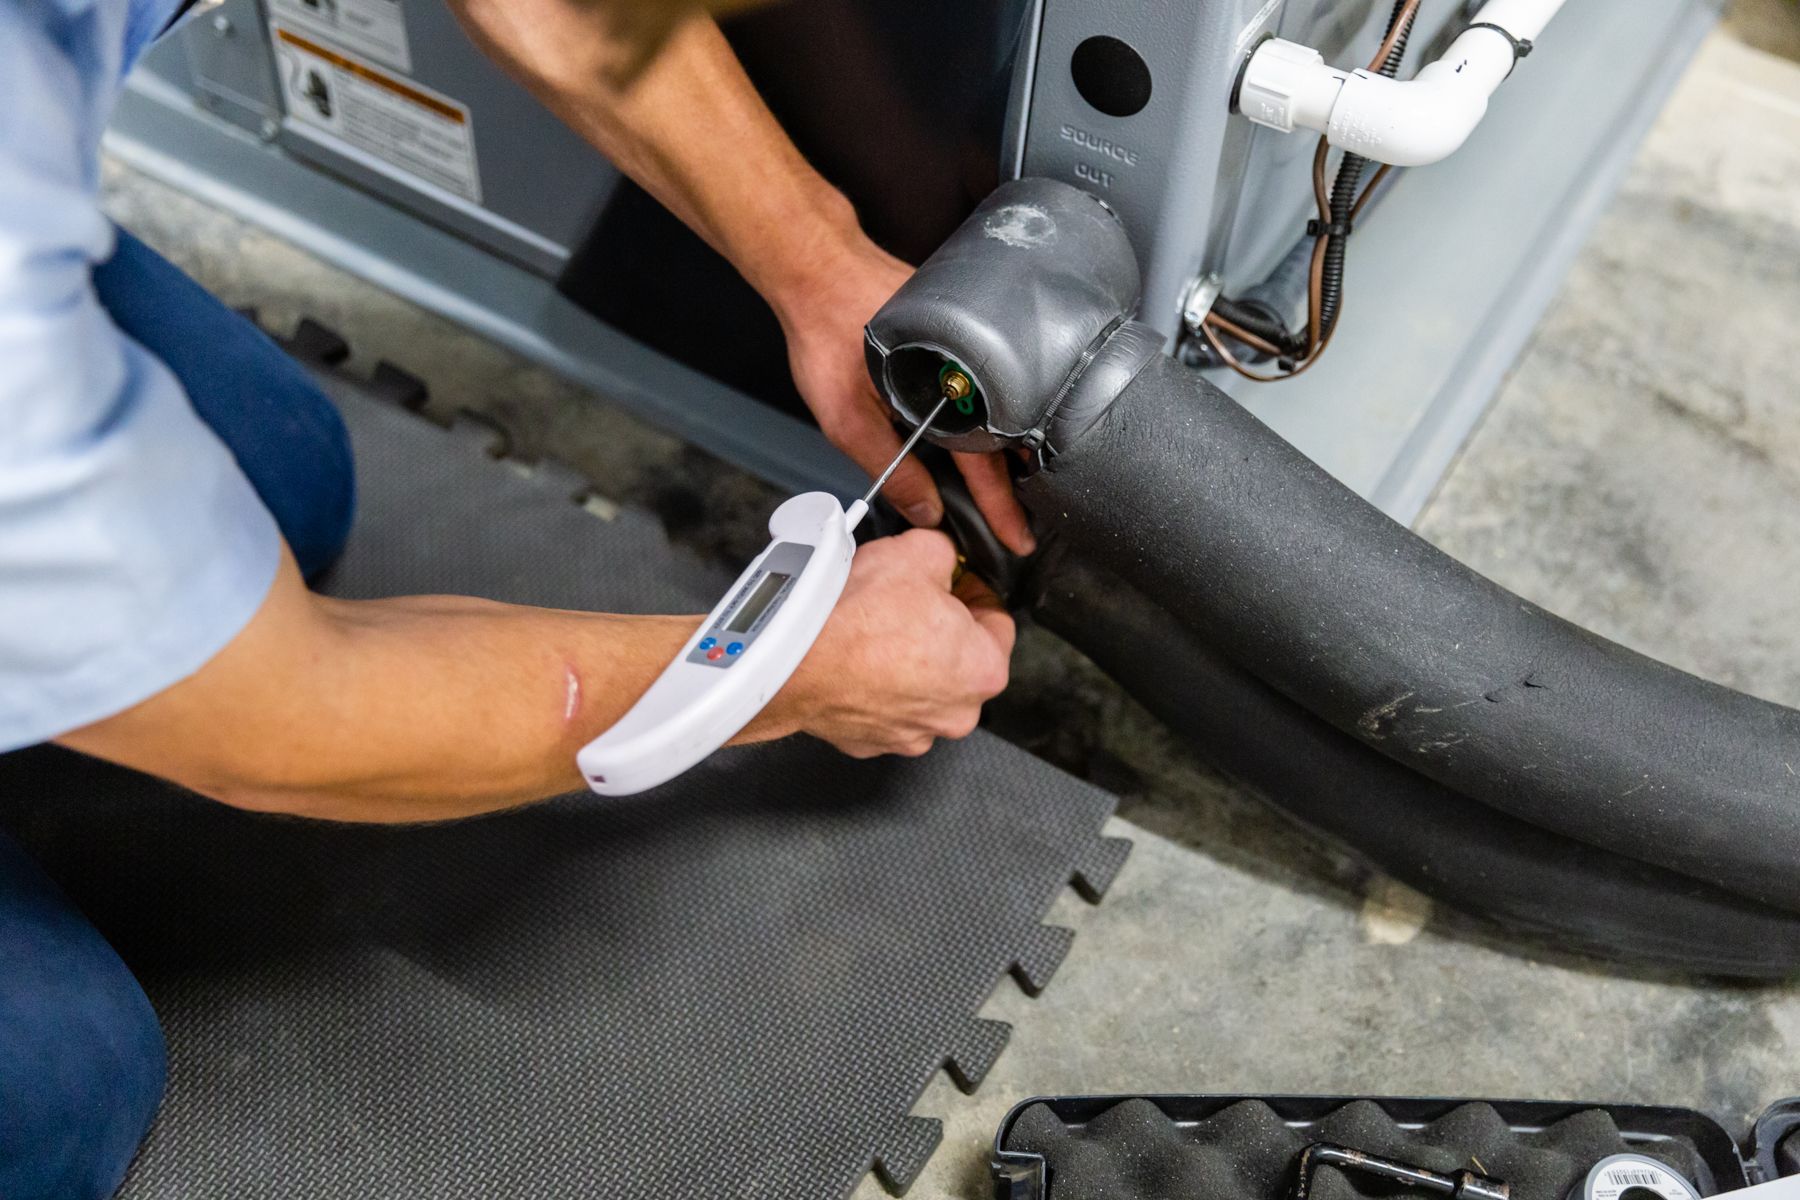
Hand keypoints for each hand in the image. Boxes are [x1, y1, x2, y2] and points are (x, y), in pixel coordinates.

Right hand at [761, 529, 1014, 757]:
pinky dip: (872, 685)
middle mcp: (956, 713)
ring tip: (876, 629)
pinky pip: (881, 706)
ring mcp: (912, 733)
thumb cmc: (857, 620)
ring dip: (905, 661)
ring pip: (920, 687)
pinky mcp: (871, 741)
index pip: (998, 620)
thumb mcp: (918, 552)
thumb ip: (944, 553)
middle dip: (937, 628)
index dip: (972, 590)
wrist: (794, 660)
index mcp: (985, 670)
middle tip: (908, 602)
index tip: (952, 580)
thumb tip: (941, 555)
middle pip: (959, 659)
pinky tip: (855, 658)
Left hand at [774, 237, 1037, 555]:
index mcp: (950, 391)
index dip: (1001, 506)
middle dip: (1015, 484)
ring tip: (1014, 491)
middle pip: (1003, 438)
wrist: (816, 267)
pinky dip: (987, 413)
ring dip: (1004, 450)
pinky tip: (983, 432)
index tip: (1017, 536)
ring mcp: (967, 345)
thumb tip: (925, 511)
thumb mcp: (846, 418)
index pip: (985, 463)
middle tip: (1022, 521)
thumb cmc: (825, 330)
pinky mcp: (956, 330)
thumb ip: (890, 469)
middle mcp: (969, 366)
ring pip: (996, 409)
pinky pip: (981, 381)